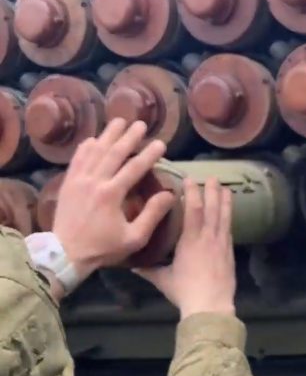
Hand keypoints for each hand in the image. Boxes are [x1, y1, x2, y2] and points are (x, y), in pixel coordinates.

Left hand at [53, 119, 174, 277]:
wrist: (66, 254)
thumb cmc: (103, 248)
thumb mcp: (134, 237)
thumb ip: (152, 215)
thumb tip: (169, 194)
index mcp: (111, 194)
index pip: (134, 168)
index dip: (149, 154)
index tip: (160, 143)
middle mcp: (94, 182)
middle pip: (113, 153)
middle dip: (128, 137)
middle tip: (140, 124)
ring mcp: (78, 181)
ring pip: (94, 151)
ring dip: (108, 135)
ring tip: (119, 121)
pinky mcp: (68, 184)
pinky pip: (77, 159)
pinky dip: (85, 147)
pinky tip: (93, 139)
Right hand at [134, 177, 235, 318]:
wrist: (211, 306)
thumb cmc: (185, 291)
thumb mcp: (163, 280)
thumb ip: (148, 269)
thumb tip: (131, 265)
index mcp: (191, 240)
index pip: (194, 209)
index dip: (193, 192)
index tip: (190, 180)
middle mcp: (208, 238)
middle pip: (212, 209)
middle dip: (212, 191)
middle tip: (213, 177)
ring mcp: (222, 245)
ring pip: (224, 218)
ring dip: (225, 202)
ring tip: (226, 189)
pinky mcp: (230, 254)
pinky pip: (229, 231)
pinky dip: (228, 220)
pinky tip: (228, 216)